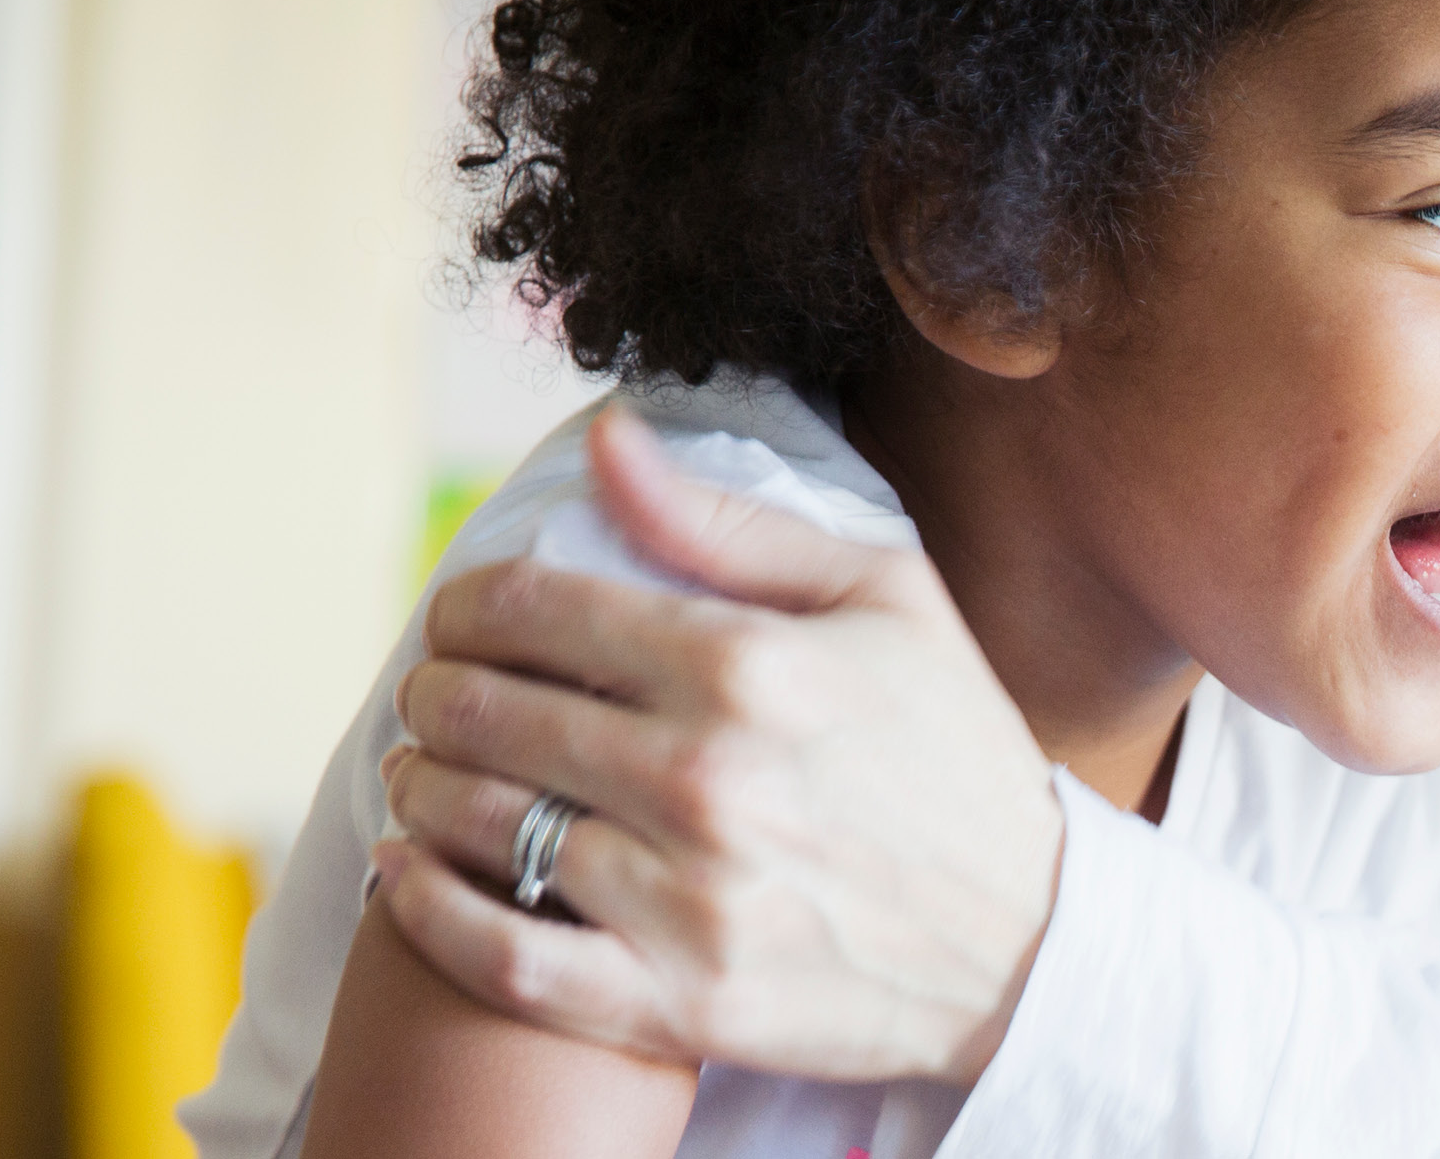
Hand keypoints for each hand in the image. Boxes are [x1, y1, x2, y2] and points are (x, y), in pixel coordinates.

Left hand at [375, 409, 1062, 1082]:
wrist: (1034, 940)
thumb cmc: (955, 755)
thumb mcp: (886, 600)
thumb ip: (730, 525)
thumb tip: (605, 440)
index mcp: (753, 666)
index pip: (533, 609)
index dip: (467, 603)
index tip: (463, 617)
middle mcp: (710, 778)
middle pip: (484, 713)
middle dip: (438, 692)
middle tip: (442, 697)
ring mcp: (689, 899)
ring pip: (477, 826)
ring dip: (420, 791)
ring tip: (426, 775)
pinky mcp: (680, 1000)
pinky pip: (501, 958)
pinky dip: (428, 911)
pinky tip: (406, 874)